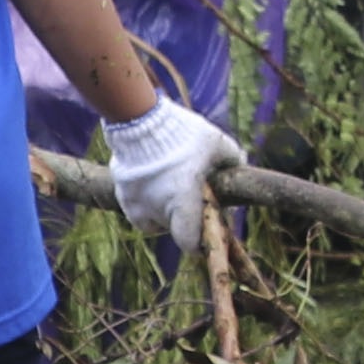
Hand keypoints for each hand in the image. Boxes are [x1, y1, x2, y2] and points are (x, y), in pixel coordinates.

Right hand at [103, 99, 240, 252]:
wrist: (140, 119)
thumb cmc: (183, 133)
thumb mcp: (216, 142)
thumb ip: (231, 157)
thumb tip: (241, 162)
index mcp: (182, 202)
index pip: (188, 242)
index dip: (197, 244)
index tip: (203, 237)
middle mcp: (157, 208)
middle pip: (172, 228)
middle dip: (183, 220)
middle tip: (190, 202)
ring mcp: (136, 202)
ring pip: (150, 222)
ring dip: (161, 215)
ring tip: (169, 196)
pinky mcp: (122, 192)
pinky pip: (134, 209)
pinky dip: (143, 205)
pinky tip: (150, 187)